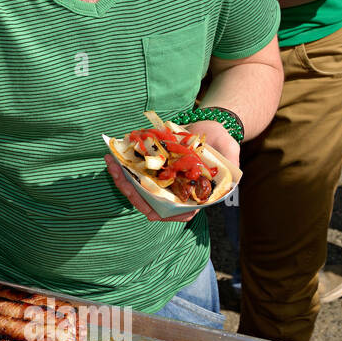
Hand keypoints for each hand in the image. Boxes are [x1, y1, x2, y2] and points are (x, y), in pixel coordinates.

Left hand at [103, 120, 239, 222]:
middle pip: (151, 201)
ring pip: (137, 187)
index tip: (151, 214)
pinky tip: (112, 157)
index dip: (164, 215)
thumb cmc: (222, 141)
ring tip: (111, 164)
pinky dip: (122, 166)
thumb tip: (230, 184)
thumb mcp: (230, 151)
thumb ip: (231, 167)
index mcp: (193, 194)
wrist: (210, 125)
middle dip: (133, 193)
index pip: (178, 212)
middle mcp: (174, 190)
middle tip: (122, 181)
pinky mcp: (152, 167)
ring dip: (122, 179)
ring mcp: (161, 180)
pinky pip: (133, 171)